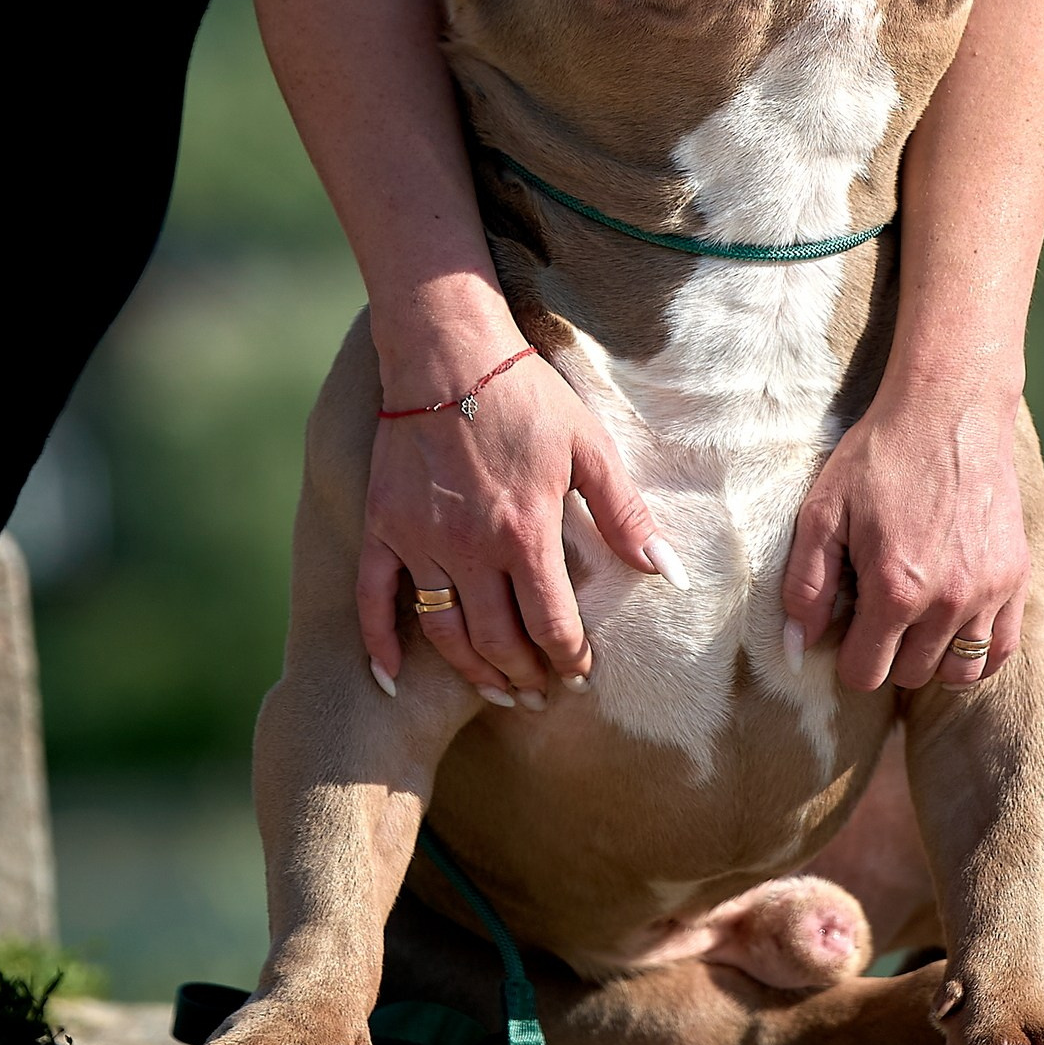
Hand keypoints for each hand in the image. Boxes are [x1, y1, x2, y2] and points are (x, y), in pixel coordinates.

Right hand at [357, 340, 667, 702]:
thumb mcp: (589, 448)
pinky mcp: (383, 527)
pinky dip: (381, 645)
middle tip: (543, 693)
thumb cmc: (526, 396)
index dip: (570, 659)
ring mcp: (420, 542)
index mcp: (525, 533)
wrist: (447, 351)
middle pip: (499, 643)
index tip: (580, 674)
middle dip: (527, 678)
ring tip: (499, 692)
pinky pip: (373, 600)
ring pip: (445, 634)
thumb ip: (626, 516)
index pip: (551, 625)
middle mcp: (470, 549)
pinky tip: (393, 678)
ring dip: (475, 673)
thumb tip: (669, 574)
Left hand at [781, 383, 1030, 691]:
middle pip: (910, 674)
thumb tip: (796, 645)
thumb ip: (805, 584)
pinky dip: (977, 652)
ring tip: (915, 621)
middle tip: (879, 608)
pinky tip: (953, 626)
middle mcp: (947, 602)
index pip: (866, 673)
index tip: (847, 625)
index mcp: (895, 590)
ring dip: (931, 658)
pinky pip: (1001, 650)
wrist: (949, 410)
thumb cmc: (879, 457)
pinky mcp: (1016, 577)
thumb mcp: (823, 511)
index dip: (848, 655)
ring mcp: (988, 592)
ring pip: (959, 672)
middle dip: (887, 652)